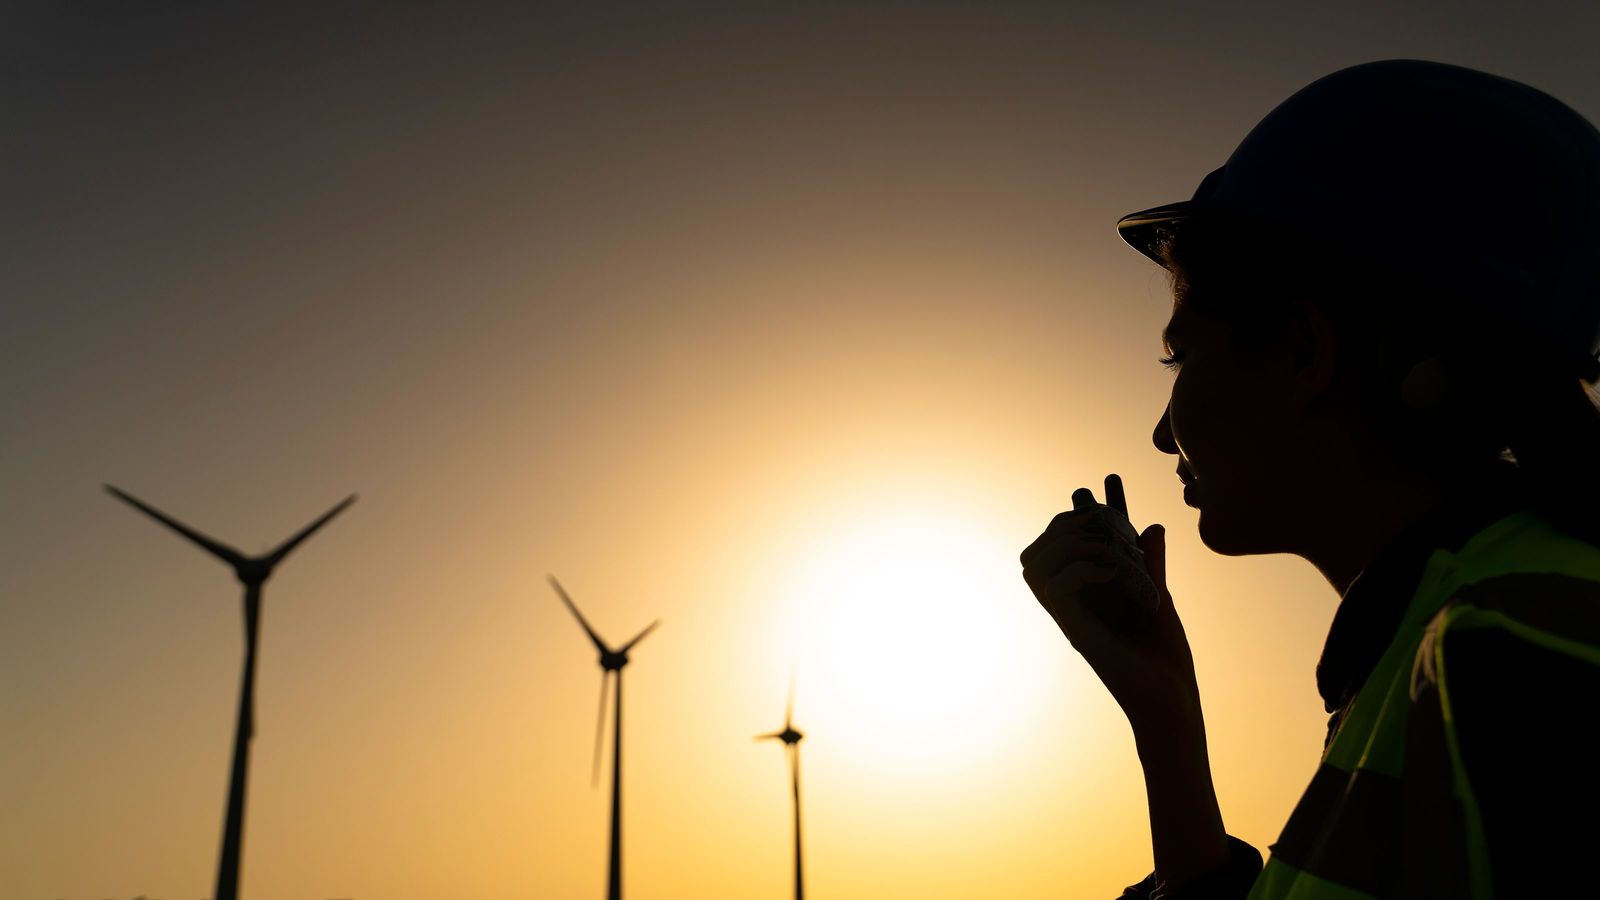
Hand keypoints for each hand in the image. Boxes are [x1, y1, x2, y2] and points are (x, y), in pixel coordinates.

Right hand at [1021, 474, 1200, 732]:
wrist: (1172, 701)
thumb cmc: (1166, 661)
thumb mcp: (1160, 600)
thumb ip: (1152, 566)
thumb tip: (1152, 527)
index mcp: (1085, 598)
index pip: (1063, 547)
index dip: (1076, 515)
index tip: (1105, 486)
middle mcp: (1072, 605)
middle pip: (1035, 553)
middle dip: (1065, 524)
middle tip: (1101, 519)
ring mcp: (1072, 618)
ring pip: (1034, 565)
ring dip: (1065, 542)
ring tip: (1103, 545)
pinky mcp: (1078, 633)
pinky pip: (1055, 588)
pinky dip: (1079, 567)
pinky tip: (1111, 569)